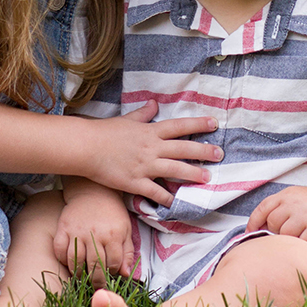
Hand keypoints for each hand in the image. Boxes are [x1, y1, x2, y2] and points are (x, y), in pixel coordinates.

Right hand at [54, 184, 133, 281]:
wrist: (93, 190)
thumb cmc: (112, 212)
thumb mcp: (126, 229)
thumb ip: (127, 252)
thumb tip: (125, 274)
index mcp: (113, 235)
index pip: (113, 264)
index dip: (113, 272)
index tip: (111, 273)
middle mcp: (95, 234)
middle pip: (95, 267)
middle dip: (97, 281)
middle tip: (97, 285)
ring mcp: (77, 231)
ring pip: (75, 262)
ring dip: (79, 274)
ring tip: (83, 276)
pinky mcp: (63, 227)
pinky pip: (59, 249)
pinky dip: (62, 259)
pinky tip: (68, 262)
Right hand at [84, 102, 221, 204]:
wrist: (87, 147)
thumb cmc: (105, 132)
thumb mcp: (127, 119)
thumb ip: (143, 114)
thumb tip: (154, 104)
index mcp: (150, 131)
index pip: (179, 126)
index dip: (197, 124)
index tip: (214, 123)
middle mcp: (151, 148)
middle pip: (183, 148)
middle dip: (203, 151)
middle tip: (219, 154)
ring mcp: (144, 166)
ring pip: (175, 170)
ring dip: (193, 174)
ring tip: (207, 177)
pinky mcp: (135, 182)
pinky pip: (155, 192)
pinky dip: (166, 198)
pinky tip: (176, 202)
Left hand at [247, 185, 306, 245]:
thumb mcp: (293, 199)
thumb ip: (277, 209)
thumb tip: (256, 230)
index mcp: (286, 195)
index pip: (263, 208)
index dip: (254, 223)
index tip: (249, 235)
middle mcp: (295, 203)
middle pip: (273, 224)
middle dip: (276, 233)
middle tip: (287, 235)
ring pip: (286, 235)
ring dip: (290, 241)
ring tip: (299, 238)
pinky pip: (302, 244)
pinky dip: (303, 247)